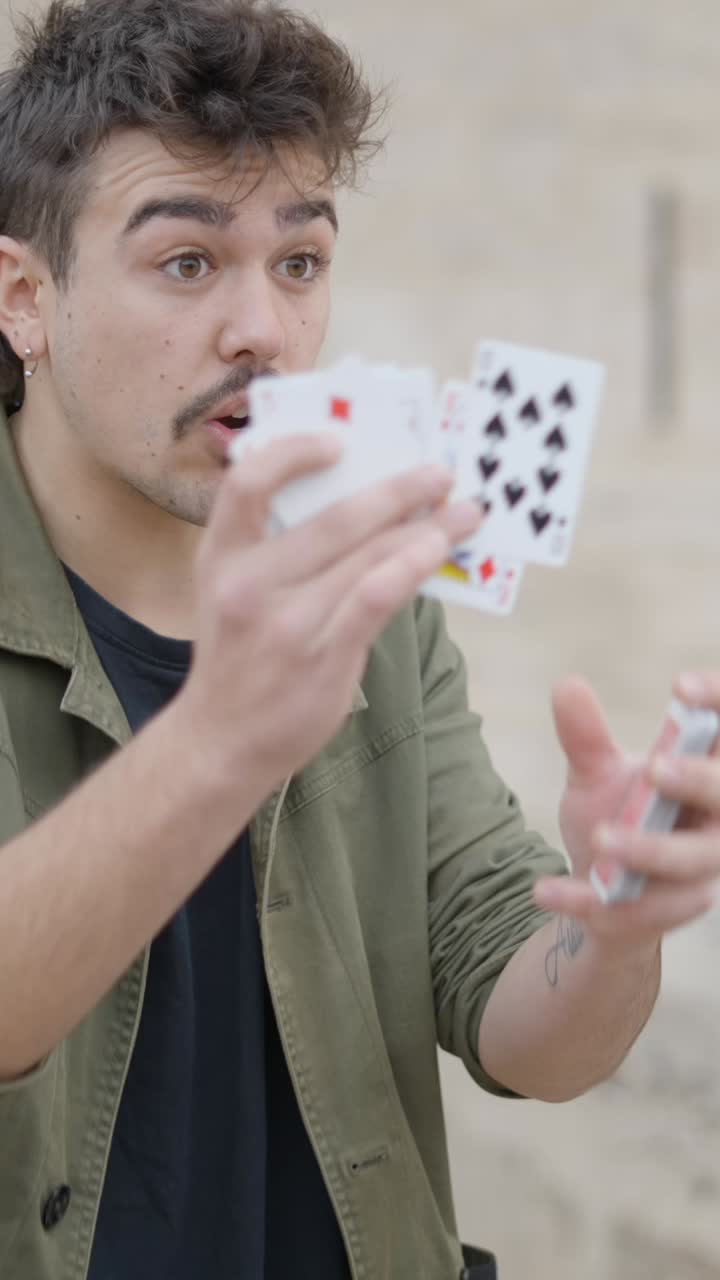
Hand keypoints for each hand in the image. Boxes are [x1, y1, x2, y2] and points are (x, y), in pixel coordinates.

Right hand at [179, 433, 480, 795]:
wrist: (222, 741)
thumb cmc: (239, 659)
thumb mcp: (233, 594)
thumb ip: (278, 552)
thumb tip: (363, 509)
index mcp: (220, 557)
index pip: (246, 484)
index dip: (292, 453)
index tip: (339, 442)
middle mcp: (248, 584)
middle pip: (333, 517)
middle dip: (398, 489)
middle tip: (439, 473)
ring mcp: (286, 622)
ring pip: (366, 556)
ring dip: (424, 528)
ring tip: (463, 513)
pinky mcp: (322, 656)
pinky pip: (376, 598)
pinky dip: (411, 567)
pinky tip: (436, 553)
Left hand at [534, 673, 719, 940]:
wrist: (602, 891)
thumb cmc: (619, 818)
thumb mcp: (594, 774)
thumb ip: (585, 736)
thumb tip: (566, 686)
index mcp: (705, 772)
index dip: (716, 703)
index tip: (679, 687)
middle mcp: (717, 819)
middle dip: (698, 780)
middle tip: (653, 766)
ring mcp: (700, 870)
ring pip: (692, 861)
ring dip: (650, 851)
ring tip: (602, 839)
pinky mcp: (668, 912)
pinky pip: (640, 910)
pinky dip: (589, 900)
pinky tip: (545, 890)